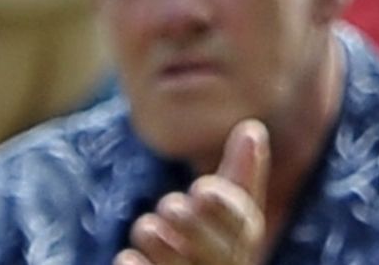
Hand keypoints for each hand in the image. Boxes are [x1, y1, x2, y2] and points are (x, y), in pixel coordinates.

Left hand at [117, 120, 269, 264]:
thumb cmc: (206, 241)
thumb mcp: (224, 207)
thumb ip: (239, 174)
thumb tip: (252, 127)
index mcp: (242, 243)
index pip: (244, 228)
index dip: (226, 210)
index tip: (201, 188)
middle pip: (220, 256)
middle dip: (195, 229)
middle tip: (169, 203)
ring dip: (164, 249)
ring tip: (145, 226)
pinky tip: (127, 257)